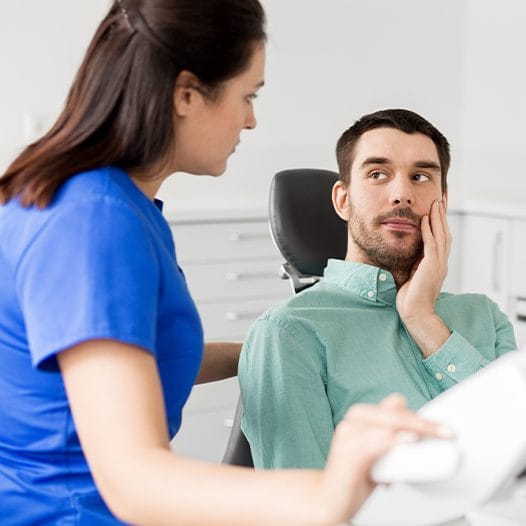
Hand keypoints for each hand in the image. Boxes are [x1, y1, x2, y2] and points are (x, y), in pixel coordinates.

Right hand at [317, 394, 449, 523]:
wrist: (329, 500)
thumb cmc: (354, 477)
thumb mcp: (379, 454)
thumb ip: (393, 440)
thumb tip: (417, 433)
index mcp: (360, 417)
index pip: (394, 405)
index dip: (419, 415)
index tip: (442, 428)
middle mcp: (352, 421)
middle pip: (393, 412)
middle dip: (422, 422)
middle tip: (445, 433)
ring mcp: (348, 435)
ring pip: (388, 423)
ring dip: (414, 428)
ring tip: (434, 436)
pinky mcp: (347, 453)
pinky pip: (376, 442)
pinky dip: (395, 440)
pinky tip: (409, 440)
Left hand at [396, 201, 451, 355]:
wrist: (414, 313)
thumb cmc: (409, 298)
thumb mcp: (412, 276)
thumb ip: (413, 264)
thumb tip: (407, 254)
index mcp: (436, 265)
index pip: (440, 239)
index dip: (440, 224)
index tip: (436, 210)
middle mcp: (441, 263)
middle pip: (444, 234)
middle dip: (442, 216)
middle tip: (440, 200)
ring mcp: (438, 265)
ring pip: (441, 236)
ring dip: (438, 219)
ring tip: (435, 204)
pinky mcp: (432, 267)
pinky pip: (431, 245)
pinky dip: (429, 231)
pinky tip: (425, 220)